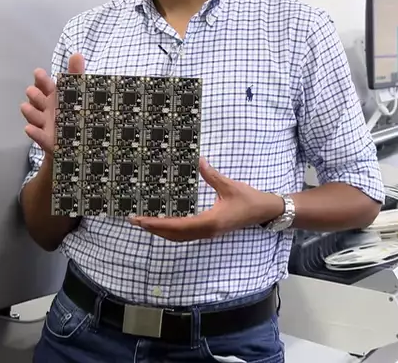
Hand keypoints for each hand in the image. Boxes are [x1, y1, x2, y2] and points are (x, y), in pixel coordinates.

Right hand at [21, 53, 84, 153]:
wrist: (77, 142)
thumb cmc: (74, 114)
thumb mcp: (79, 93)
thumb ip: (77, 74)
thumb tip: (77, 54)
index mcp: (55, 96)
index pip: (45, 85)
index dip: (41, 79)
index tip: (38, 72)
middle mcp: (47, 109)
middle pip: (37, 100)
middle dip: (34, 95)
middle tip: (32, 90)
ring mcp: (45, 124)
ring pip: (35, 117)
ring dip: (30, 112)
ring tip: (25, 106)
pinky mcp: (47, 140)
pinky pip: (39, 137)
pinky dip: (34, 133)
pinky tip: (29, 128)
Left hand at [130, 159, 283, 241]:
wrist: (263, 212)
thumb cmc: (248, 200)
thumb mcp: (230, 186)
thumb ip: (212, 176)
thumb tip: (199, 161)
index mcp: (209, 222)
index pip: (177, 226)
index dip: (158, 224)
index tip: (141, 220)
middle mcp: (205, 231)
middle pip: (173, 234)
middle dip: (153, 228)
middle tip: (134, 219)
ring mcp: (207, 232)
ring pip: (178, 236)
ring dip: (160, 230)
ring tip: (143, 222)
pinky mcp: (208, 230)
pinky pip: (185, 234)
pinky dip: (170, 230)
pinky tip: (163, 223)